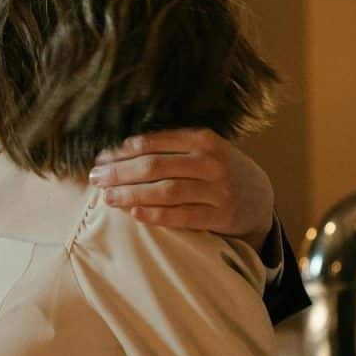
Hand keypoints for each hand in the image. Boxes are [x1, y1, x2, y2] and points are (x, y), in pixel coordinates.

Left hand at [90, 128, 273, 251]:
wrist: (260, 196)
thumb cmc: (219, 168)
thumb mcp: (204, 148)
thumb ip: (172, 146)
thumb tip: (121, 148)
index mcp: (203, 140)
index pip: (154, 143)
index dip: (123, 151)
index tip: (101, 158)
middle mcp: (211, 163)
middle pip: (155, 167)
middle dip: (120, 172)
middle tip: (95, 178)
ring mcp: (218, 190)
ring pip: (166, 191)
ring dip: (131, 194)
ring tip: (108, 197)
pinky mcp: (221, 216)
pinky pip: (181, 216)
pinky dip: (155, 214)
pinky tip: (134, 213)